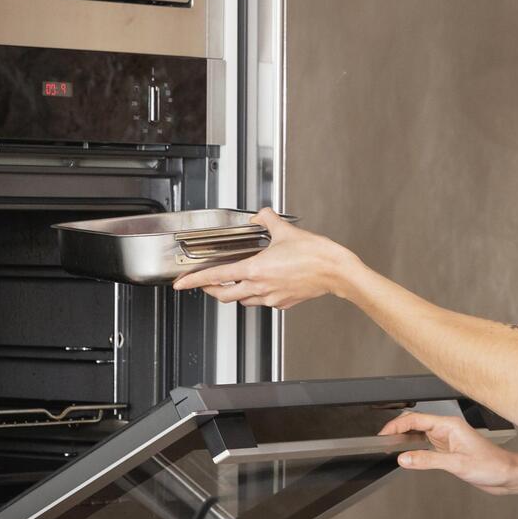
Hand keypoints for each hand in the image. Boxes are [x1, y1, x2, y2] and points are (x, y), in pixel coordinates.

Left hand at [171, 209, 360, 308]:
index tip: (182, 284)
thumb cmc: (315, 255)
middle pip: (224, 295)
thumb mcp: (285, 230)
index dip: (194, 281)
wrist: (336, 271)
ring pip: (243, 300)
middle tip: (205, 284)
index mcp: (255, 269)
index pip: (215, 277)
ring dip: (234, 292)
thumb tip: (260, 215)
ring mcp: (271, 298)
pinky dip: (257, 294)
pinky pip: (262, 301)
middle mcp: (260, 287)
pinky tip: (263, 283)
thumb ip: (267, 219)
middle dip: (210, 290)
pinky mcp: (283, 302)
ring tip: (234, 282)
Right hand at [379, 411, 517, 495]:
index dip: (396, 425)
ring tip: (391, 447)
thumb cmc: (492, 466)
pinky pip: (425, 446)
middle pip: (415, 424)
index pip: (416, 419)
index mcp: (449, 426)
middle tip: (383, 441)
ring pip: (419, 435)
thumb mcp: (457, 464)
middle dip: (397, 430)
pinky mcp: (448, 451)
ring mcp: (447, 440)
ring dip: (405, 440)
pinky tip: (408, 456)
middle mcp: (447, 430)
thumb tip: (404, 458)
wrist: (508, 475)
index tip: (383, 434)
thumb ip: (427, 461)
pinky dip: (414, 449)